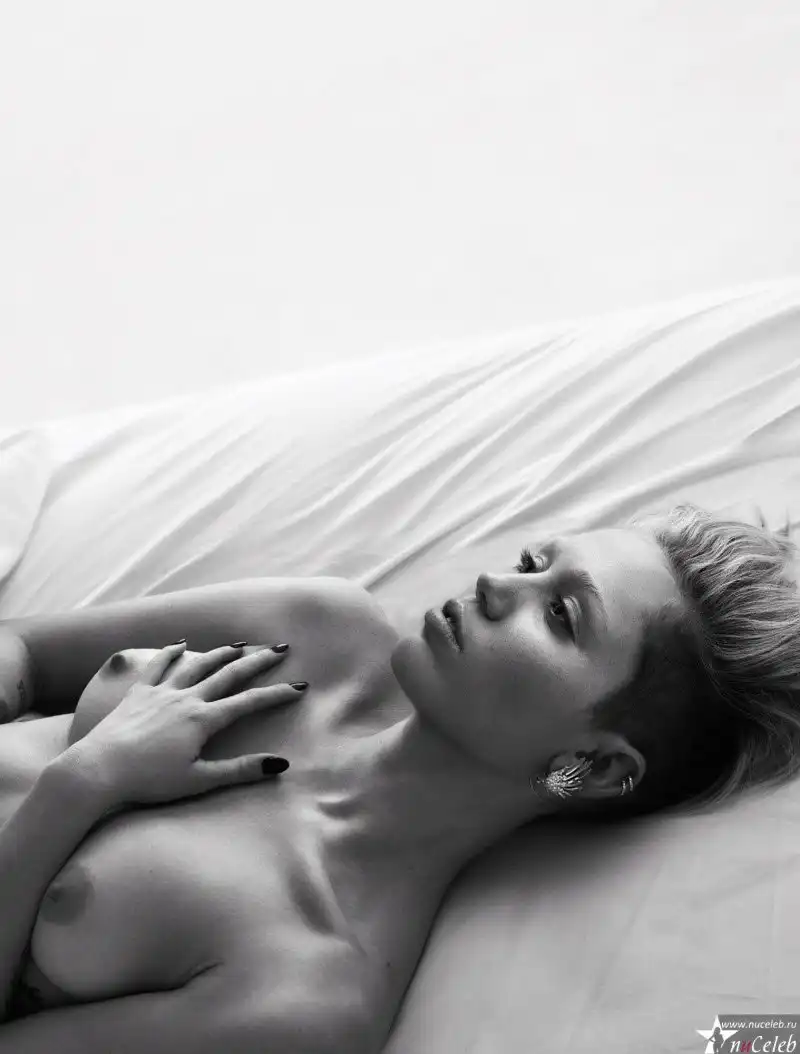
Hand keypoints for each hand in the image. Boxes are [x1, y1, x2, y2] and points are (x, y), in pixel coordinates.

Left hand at [61, 642, 305, 807]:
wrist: (97, 769)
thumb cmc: (148, 781)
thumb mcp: (198, 780)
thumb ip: (239, 770)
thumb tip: (279, 764)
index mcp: (203, 720)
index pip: (249, 703)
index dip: (276, 695)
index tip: (299, 687)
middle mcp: (186, 698)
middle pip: (228, 674)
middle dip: (257, 661)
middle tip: (279, 648)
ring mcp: (161, 692)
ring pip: (198, 665)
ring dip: (221, 653)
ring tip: (240, 644)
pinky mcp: (138, 692)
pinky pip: (158, 666)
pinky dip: (172, 653)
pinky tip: (182, 644)